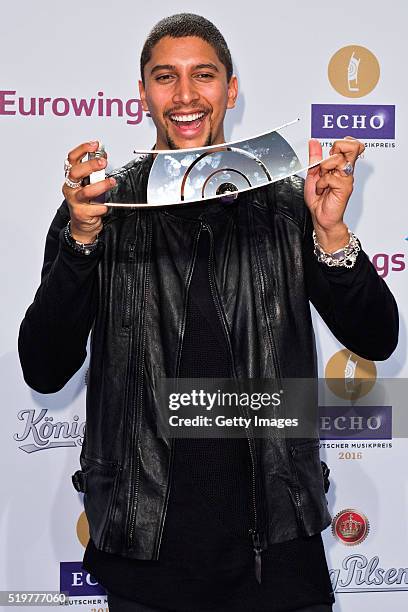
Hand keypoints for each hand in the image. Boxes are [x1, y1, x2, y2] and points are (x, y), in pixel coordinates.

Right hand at [62, 141, 116, 242]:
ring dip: (101, 185)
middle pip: (76, 172)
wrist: (83, 224)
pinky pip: (94, 208)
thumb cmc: (86, 202)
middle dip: (90, 165)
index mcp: (72, 178)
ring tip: (111, 182)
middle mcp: (70, 188)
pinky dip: (103, 206)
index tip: (94, 145)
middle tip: (103, 162)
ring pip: (86, 191)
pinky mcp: (81, 213)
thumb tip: (103, 154)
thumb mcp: (89, 183)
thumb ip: (95, 170)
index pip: (72, 159)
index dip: (82, 150)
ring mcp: (74, 201)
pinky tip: (106, 206)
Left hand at [304, 137, 363, 251]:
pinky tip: (322, 190)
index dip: (342, 142)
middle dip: (336, 149)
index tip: (331, 152)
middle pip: (352, 147)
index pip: (351, 144)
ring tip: (322, 181)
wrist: (320, 217)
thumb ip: (315, 158)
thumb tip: (313, 142)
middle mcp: (346, 170)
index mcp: (340, 165)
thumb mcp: (313, 175)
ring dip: (323, 169)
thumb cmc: (319, 199)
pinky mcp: (344, 188)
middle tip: (328, 162)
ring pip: (338, 160)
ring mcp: (346, 179)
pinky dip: (321, 184)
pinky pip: (330, 178)